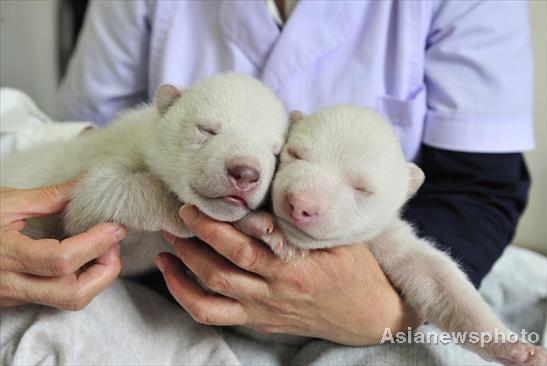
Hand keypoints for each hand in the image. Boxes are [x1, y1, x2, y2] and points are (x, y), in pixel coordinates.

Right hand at [0, 182, 126, 309]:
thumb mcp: (5, 202)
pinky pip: (59, 297)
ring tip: (102, 246)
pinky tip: (85, 255)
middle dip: (105, 269)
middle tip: (112, 240)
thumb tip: (87, 182)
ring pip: (69, 301)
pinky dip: (82, 278)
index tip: (115, 225)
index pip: (62, 261)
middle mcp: (11, 282)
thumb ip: (50, 197)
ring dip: (97, 276)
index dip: (96, 244)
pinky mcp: (17, 297)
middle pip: (73, 294)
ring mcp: (14, 294)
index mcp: (5, 254)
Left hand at [155, 205, 418, 345]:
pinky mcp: (258, 321)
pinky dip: (186, 296)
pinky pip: (213, 314)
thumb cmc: (358, 269)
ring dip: (184, 264)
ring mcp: (264, 308)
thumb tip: (301, 154)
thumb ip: (313, 208)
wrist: (369, 317)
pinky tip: (171, 274)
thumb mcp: (344, 236)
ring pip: (213, 289)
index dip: (219, 222)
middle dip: (197, 235)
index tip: (201, 198)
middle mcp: (276, 289)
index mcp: (298, 265)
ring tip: (169, 239)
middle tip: (181, 210)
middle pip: (224, 263)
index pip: (249, 243)